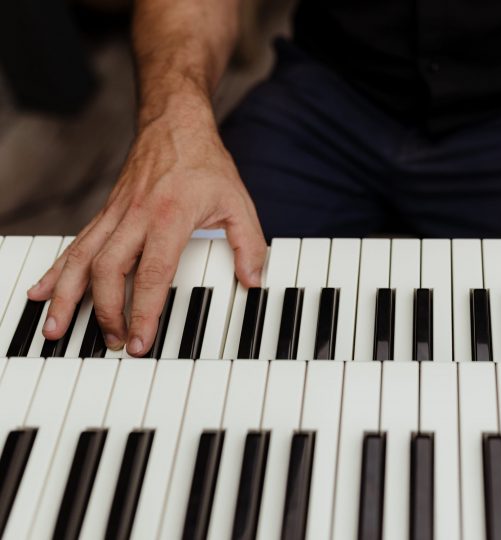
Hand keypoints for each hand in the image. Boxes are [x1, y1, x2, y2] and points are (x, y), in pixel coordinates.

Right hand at [28, 93, 265, 354]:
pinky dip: (57, 271)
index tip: (142, 339)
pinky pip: (76, 245)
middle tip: (115, 343)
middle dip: (106, 312)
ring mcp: (116, 215)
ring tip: (57, 328)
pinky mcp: (106, 214)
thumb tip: (253, 280)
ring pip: (81, 259)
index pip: (152, 272)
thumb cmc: (206, 164)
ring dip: (67, 296)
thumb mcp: (239, 202)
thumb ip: (249, 244)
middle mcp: (136, 216)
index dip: (143, 310)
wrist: (174, 124)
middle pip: (108, 270)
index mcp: (169, 216)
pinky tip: (43, 292)